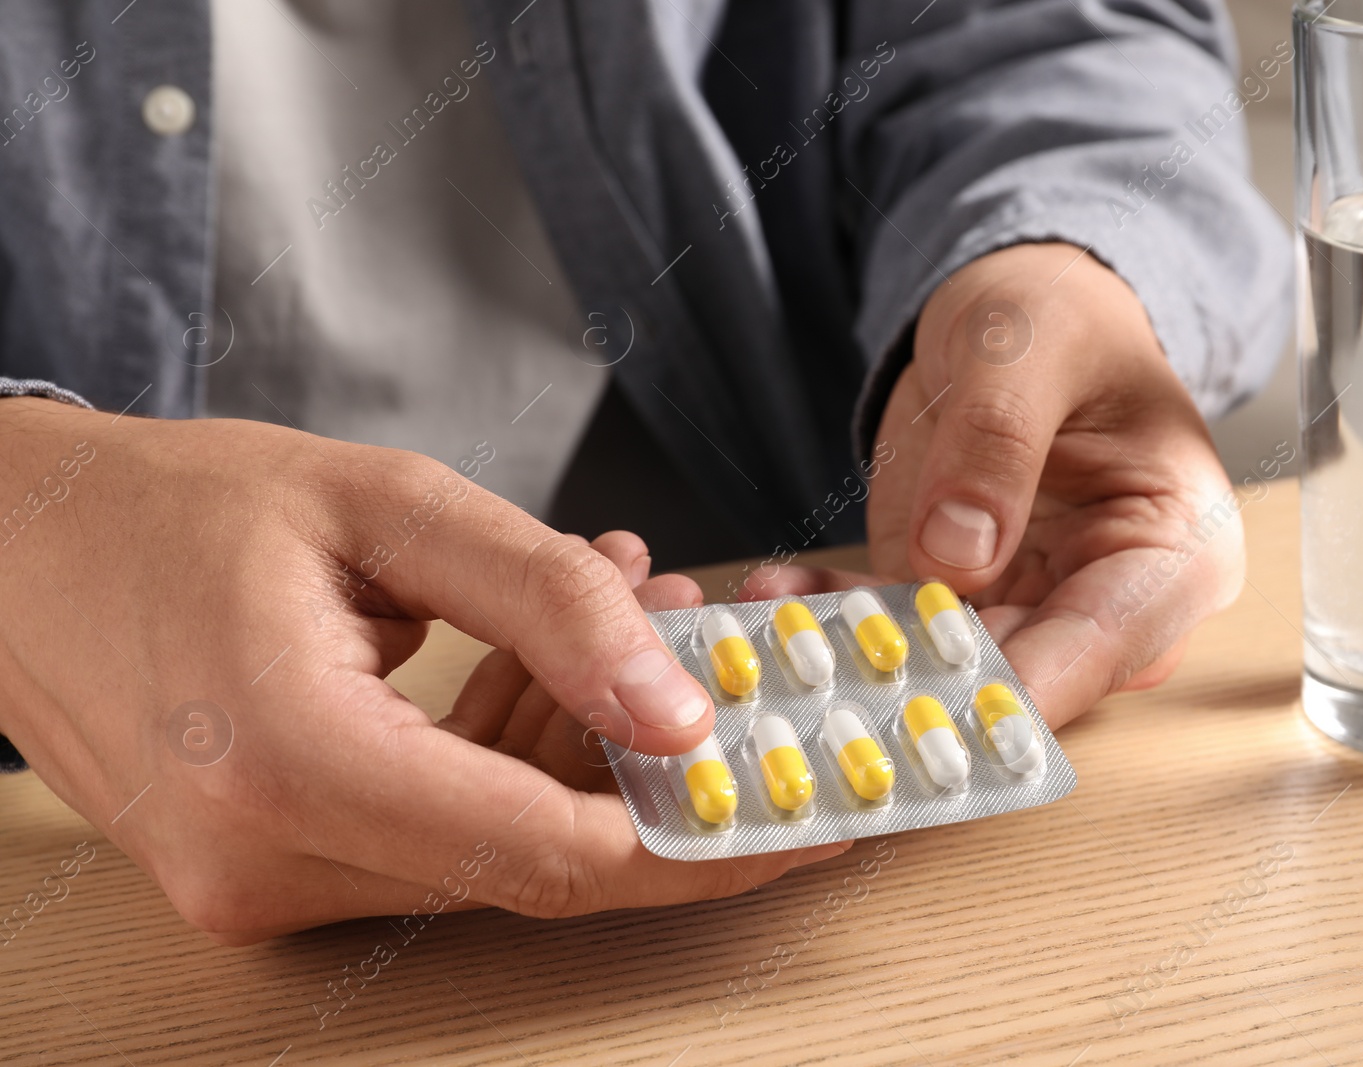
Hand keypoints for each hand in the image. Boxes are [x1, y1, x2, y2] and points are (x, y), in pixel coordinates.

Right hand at [0, 399, 846, 943]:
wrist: (19, 550)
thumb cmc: (181, 506)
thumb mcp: (388, 507)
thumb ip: (548, 603)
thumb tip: (681, 710)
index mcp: (295, 767)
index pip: (554, 852)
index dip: (701, 840)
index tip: (809, 811)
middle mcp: (272, 865)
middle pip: (539, 860)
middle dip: (654, 770)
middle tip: (724, 663)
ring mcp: (261, 888)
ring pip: (496, 848)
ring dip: (581, 747)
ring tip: (626, 615)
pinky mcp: (266, 875)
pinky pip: (437, 837)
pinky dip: (509, 760)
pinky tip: (536, 661)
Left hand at [752, 244, 1244, 726]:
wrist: (1016, 312)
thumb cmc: (1061, 316)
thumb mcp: (1029, 347)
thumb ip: (999, 440)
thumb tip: (958, 552)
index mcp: (1177, 548)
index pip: (1111, 638)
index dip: (1033, 687)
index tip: (955, 720)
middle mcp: (1107, 602)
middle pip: (1026, 678)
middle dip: (927, 697)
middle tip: (833, 692)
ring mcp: (1025, 607)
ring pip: (945, 669)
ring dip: (859, 661)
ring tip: (771, 642)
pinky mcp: (951, 597)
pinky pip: (888, 625)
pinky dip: (828, 616)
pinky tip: (771, 594)